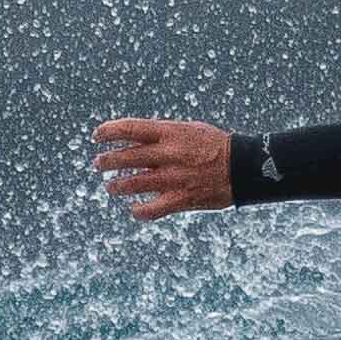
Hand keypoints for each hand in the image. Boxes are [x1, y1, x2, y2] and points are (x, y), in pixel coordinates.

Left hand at [92, 117, 233, 218]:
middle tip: (98, 164)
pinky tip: (135, 210)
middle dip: (107, 161)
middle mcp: (168, 154)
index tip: (97, 135)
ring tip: (111, 187)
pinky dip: (139, 211)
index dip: (108, 131)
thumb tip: (137, 141)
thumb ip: (163, 135)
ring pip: (133, 184)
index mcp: (170, 133)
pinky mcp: (181, 199)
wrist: (243, 167)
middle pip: (126, 157)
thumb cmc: (216, 145)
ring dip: (117, 186)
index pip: (129, 128)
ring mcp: (174, 178)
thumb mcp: (189, 129)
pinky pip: (152, 209)